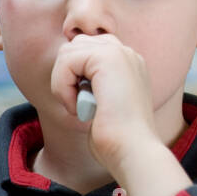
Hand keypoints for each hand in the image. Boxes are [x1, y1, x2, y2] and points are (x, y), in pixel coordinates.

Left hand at [50, 33, 160, 173]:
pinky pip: (66, 61)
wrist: (134, 149)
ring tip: (78, 105)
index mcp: (130, 65)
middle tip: (77, 104)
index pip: (89, 49)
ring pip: (69, 51)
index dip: (75, 73)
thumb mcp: (104, 106)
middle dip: (66, 75)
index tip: (83, 101)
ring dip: (63, 82)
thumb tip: (73, 79)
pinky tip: (77, 106)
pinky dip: (62, 87)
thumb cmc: (119, 139)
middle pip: (77, 45)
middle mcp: (128, 54)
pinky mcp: (108, 57)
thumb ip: (93, 85)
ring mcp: (121, 53)